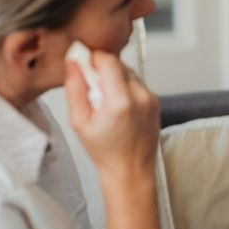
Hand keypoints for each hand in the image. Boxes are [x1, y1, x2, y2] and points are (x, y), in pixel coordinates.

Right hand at [64, 50, 159, 181]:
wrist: (131, 170)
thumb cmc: (105, 152)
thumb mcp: (79, 122)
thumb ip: (75, 88)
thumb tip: (72, 63)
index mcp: (121, 101)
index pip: (108, 60)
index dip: (92, 58)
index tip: (82, 65)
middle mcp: (140, 96)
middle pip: (119, 63)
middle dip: (101, 69)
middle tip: (90, 88)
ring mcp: (151, 98)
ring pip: (128, 72)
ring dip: (113, 78)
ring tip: (104, 101)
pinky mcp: (155, 101)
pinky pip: (136, 83)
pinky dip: (124, 87)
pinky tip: (117, 106)